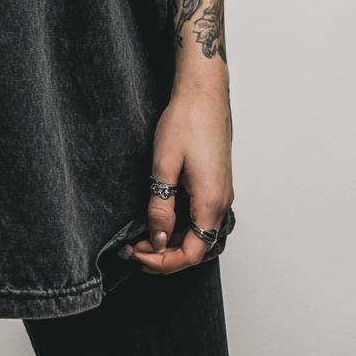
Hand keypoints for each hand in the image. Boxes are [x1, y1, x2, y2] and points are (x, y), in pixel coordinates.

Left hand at [128, 85, 233, 274]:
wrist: (203, 93)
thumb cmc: (186, 121)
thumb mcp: (164, 165)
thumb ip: (161, 206)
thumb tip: (158, 239)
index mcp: (211, 202)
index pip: (191, 253)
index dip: (163, 262)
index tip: (137, 254)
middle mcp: (222, 202)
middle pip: (196, 247)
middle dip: (164, 254)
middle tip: (133, 247)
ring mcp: (221, 192)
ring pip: (198, 232)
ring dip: (172, 239)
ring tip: (142, 234)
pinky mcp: (216, 183)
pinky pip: (200, 216)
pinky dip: (180, 224)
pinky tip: (160, 216)